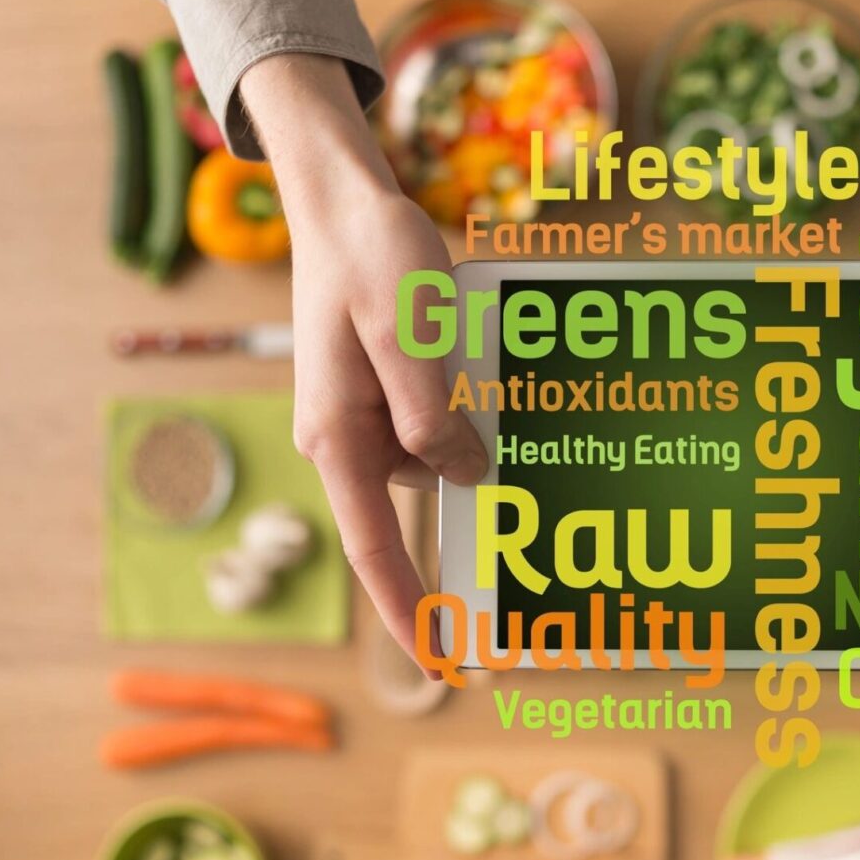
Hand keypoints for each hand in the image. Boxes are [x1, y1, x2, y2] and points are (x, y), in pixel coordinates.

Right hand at [240, 55, 486, 670]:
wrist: (346, 204)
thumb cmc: (370, 259)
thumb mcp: (407, 334)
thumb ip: (431, 415)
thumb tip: (464, 477)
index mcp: (340, 436)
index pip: (371, 544)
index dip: (405, 606)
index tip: (436, 656)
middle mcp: (347, 436)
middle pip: (420, 492)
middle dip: (466, 495)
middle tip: (519, 490)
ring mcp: (365, 413)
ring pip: (436, 454)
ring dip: (473, 432)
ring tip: (492, 373)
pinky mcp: (385, 389)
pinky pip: (434, 418)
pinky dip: (465, 407)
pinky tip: (480, 362)